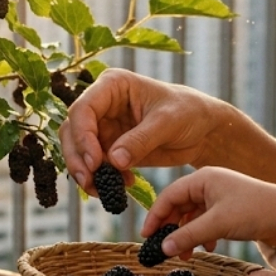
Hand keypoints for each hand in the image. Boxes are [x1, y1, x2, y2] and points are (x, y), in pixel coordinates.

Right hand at [59, 70, 226, 194]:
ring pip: (77, 150)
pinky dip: (100, 179)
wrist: (202, 130)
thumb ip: (140, 140)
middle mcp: (102, 104)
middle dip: (78, 158)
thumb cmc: (189, 112)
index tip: (95, 161)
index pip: (83, 108)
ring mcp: (103, 126)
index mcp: (113, 85)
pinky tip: (120, 186)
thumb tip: (113, 160)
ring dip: (85, 172)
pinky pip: (93, 165)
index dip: (83, 136)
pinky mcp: (108, 147)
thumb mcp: (167, 123)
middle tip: (90, 181)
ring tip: (103, 189)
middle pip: (72, 130)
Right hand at [141, 167, 275, 251]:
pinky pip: (206, 222)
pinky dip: (202, 235)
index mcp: (202, 178)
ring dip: (187, 235)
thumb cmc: (256, 211)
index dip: (155, 216)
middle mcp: (209, 184)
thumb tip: (162, 249)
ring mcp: (219, 197)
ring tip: (186, 255)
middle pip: (178, 206)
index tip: (146, 237)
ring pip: (192, 217)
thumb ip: (187, 236)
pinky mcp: (229, 210)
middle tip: (163, 249)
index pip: (168, 195)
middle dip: (171, 228)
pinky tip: (209, 248)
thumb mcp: (217, 224)